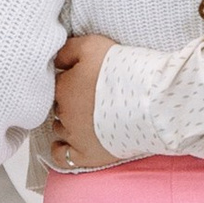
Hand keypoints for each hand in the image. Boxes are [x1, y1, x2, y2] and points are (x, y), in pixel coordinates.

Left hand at [50, 35, 119, 173]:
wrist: (148, 101)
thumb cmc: (122, 71)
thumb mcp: (91, 45)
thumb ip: (67, 50)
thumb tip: (55, 59)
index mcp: (63, 86)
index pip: (58, 83)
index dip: (71, 80)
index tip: (85, 80)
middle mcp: (63, 113)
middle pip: (60, 106)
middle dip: (71, 102)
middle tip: (90, 97)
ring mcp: (74, 136)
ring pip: (60, 128)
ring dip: (68, 123)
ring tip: (86, 118)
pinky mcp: (86, 155)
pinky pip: (62, 157)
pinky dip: (60, 150)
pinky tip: (64, 145)